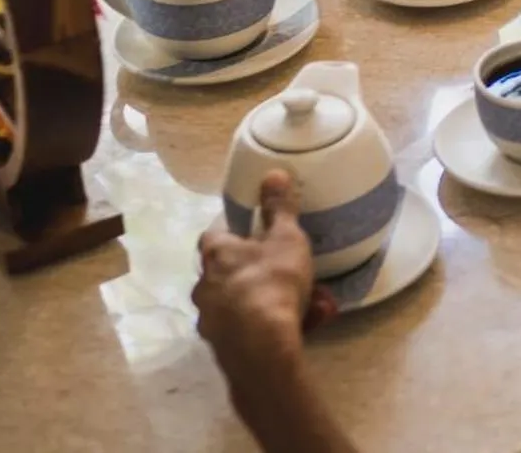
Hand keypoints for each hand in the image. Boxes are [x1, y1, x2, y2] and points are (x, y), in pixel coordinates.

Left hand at [194, 172, 339, 382]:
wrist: (262, 348)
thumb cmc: (272, 282)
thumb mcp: (285, 238)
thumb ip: (279, 207)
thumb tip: (273, 172)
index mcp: (215, 254)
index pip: (215, 235)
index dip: (235, 233)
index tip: (257, 233)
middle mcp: (204, 286)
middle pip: (230, 272)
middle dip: (263, 272)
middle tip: (295, 273)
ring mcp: (210, 321)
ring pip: (244, 304)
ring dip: (274, 302)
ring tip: (316, 306)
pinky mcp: (222, 349)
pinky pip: (250, 330)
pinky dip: (273, 327)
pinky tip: (304, 328)